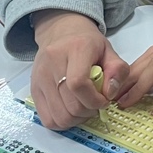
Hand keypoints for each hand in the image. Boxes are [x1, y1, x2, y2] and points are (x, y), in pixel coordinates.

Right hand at [30, 10, 129, 130]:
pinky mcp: (34, 89)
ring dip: (76, 119)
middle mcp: (53, 62)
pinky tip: (70, 111)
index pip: (78, 84)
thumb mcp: (109, 51)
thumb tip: (110, 94)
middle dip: (88, 111)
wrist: (60, 30)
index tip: (104, 100)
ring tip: (83, 107)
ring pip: (59, 117)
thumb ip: (117, 71)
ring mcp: (40, 77)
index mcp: (75, 49)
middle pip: (70, 105)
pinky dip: (62, 122)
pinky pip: (48, 119)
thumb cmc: (87, 43)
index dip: (94, 100)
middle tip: (95, 104)